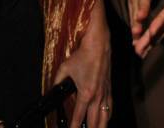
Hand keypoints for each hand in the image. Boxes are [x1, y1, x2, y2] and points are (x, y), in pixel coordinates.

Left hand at [53, 0, 110, 127]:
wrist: (98, 44)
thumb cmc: (82, 55)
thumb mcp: (64, 68)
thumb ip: (57, 82)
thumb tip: (53, 90)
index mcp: (85, 94)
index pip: (78, 117)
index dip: (73, 127)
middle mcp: (97, 97)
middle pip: (94, 123)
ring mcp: (105, 93)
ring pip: (105, 118)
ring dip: (99, 127)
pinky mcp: (110, 89)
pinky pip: (110, 108)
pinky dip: (107, 117)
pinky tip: (104, 120)